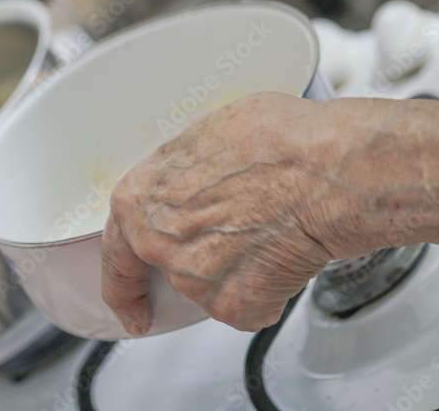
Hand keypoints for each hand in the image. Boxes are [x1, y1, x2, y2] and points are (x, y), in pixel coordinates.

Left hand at [101, 92, 438, 335]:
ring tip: (265, 227)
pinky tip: (281, 252)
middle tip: (223, 245)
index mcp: (140, 199)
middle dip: (191, 259)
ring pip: (208, 284)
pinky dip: (265, 288)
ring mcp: (197, 281)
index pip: (114, 248)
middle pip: (164, 266)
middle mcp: (160, 245)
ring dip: (232, 267)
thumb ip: (179, 168)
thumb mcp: (205, 132)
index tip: (127, 294)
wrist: (324, 172)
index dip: (121, 273)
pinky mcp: (237, 306)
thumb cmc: (273, 140)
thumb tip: (188, 173)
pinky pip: (247, 303)